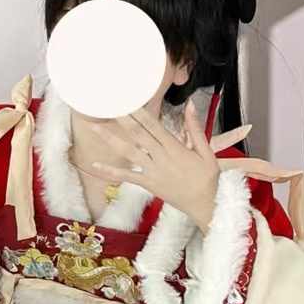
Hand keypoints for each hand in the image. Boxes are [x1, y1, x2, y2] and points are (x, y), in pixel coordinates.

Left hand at [78, 102, 220, 232]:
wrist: (204, 205)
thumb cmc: (207, 179)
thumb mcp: (207, 152)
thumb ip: (195, 128)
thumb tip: (190, 105)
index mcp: (175, 148)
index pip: (153, 125)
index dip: (139, 111)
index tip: (129, 99)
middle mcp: (161, 158)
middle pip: (138, 134)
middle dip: (123, 118)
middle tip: (109, 105)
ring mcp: (152, 171)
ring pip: (129, 152)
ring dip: (111, 140)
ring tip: (96, 127)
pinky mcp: (148, 184)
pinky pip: (127, 176)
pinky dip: (111, 171)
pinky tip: (96, 165)